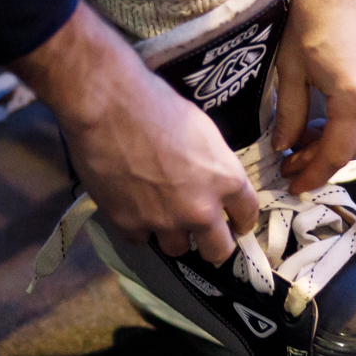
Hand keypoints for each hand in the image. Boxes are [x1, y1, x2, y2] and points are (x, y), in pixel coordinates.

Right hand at [10, 1, 258, 264]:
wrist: (107, 105)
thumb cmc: (157, 104)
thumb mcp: (202, 130)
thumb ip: (213, 165)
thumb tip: (211, 180)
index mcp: (226, 180)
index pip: (247, 215)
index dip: (241, 221)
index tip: (235, 223)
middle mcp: (200, 209)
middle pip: (218, 251)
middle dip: (213, 244)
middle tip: (202, 234)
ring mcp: (164, 221)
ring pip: (177, 249)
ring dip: (172, 234)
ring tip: (160, 214)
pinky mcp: (129, 224)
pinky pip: (140, 238)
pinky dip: (138, 226)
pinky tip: (131, 206)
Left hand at [272, 0, 355, 193]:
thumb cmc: (313, 11)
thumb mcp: (290, 70)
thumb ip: (287, 115)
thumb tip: (283, 146)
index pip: (334, 154)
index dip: (312, 174)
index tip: (293, 184)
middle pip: (354, 151)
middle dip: (322, 161)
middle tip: (290, 162)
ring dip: (338, 145)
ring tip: (303, 140)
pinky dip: (352, 126)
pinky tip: (325, 119)